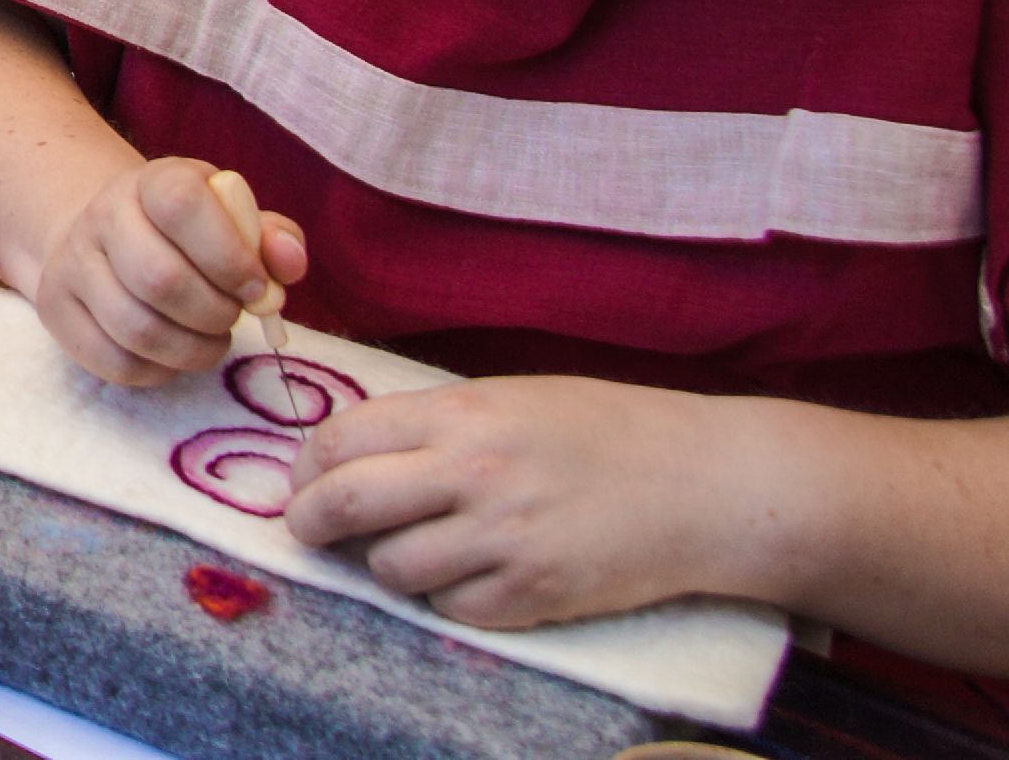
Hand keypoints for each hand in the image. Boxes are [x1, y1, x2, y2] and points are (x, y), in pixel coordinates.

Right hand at [30, 155, 306, 387]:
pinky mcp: (56, 310)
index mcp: (150, 182)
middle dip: (214, 313)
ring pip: (136, 328)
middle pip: (159, 278)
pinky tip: (174, 354)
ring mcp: (71, 264)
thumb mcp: (232, 221)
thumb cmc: (186, 236)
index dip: (230, 255)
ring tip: (210, 339)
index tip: (257, 287)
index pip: (180, 203)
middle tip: (232, 317)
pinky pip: (114, 362)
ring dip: (192, 349)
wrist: (104, 238)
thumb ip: (270, 239)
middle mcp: (101, 216)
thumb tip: (289, 263)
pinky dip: (160, 370)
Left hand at [288, 374, 766, 628]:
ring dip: (388, 563)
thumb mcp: (508, 399)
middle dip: (310, 521)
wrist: (703, 483)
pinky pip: (453, 608)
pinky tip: (472, 574)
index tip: (305, 480)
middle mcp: (471, 473)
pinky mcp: (535, 594)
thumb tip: (350, 452)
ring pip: (391, 567)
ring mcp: (503, 538)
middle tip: (311, 528)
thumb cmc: (604, 431)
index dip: (307, 466)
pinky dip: (449, 597)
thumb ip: (431, 424)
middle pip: (342, 505)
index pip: (338, 440)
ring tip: (414, 548)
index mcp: (459, 415)